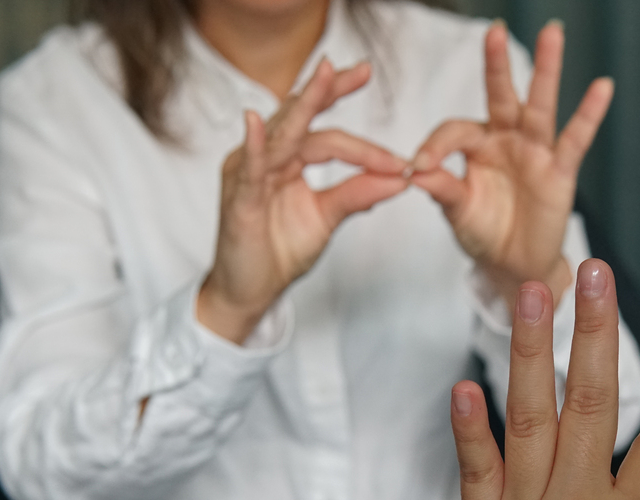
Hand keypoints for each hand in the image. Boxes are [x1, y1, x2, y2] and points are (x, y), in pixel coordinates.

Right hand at [198, 58, 408, 343]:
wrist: (251, 289)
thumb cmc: (280, 250)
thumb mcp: (328, 217)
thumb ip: (359, 193)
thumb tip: (401, 177)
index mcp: (289, 160)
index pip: (328, 135)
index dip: (363, 136)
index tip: (398, 145)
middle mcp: (267, 158)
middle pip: (303, 117)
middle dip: (332, 90)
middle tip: (364, 69)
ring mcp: (249, 174)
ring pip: (283, 134)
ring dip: (305, 104)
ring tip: (325, 74)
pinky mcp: (238, 199)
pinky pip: (248, 168)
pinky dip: (254, 145)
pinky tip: (256, 123)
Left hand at [412, 21, 613, 309]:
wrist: (513, 266)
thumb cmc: (484, 233)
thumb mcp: (457, 211)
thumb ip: (442, 188)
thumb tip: (414, 171)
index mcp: (476, 145)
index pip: (454, 131)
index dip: (435, 146)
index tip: (417, 167)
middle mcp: (506, 139)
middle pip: (502, 94)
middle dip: (497, 63)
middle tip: (494, 30)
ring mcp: (535, 151)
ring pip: (540, 105)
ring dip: (546, 69)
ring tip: (552, 32)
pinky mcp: (559, 170)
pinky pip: (575, 139)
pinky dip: (589, 113)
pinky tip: (602, 86)